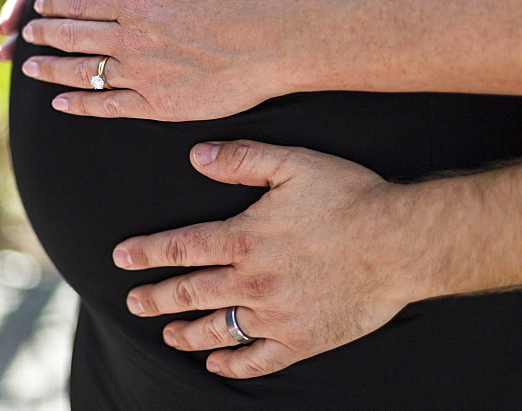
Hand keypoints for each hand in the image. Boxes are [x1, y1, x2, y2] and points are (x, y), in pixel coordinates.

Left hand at [20, 0, 297, 120]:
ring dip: (51, 70)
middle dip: (43, 35)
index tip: (39, 4)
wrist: (273, 43)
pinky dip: (81, 105)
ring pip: (83, 73)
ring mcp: (142, 75)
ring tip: (30, 68)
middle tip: (25, 35)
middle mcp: (132, 39)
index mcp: (138, 1)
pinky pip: (108, 106)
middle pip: (73, 37)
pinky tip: (61, 104)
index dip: (55, 3)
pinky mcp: (158, 105)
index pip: (81, 1)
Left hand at [111, 140, 440, 378]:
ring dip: (186, 333)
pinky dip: (233, 365)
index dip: (147, 253)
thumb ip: (243, 158)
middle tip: (133, 302)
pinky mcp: (301, 339)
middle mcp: (253, 281)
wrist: (400, 243)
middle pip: (190, 293)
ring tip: (167, 334)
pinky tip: (218, 365)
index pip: (181, 247)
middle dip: (156, 298)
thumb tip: (196, 155)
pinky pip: (258, 360)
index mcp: (246, 238)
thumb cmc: (351, 197)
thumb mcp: (295, 163)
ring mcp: (275, 315)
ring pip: (217, 330)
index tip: (121, 258)